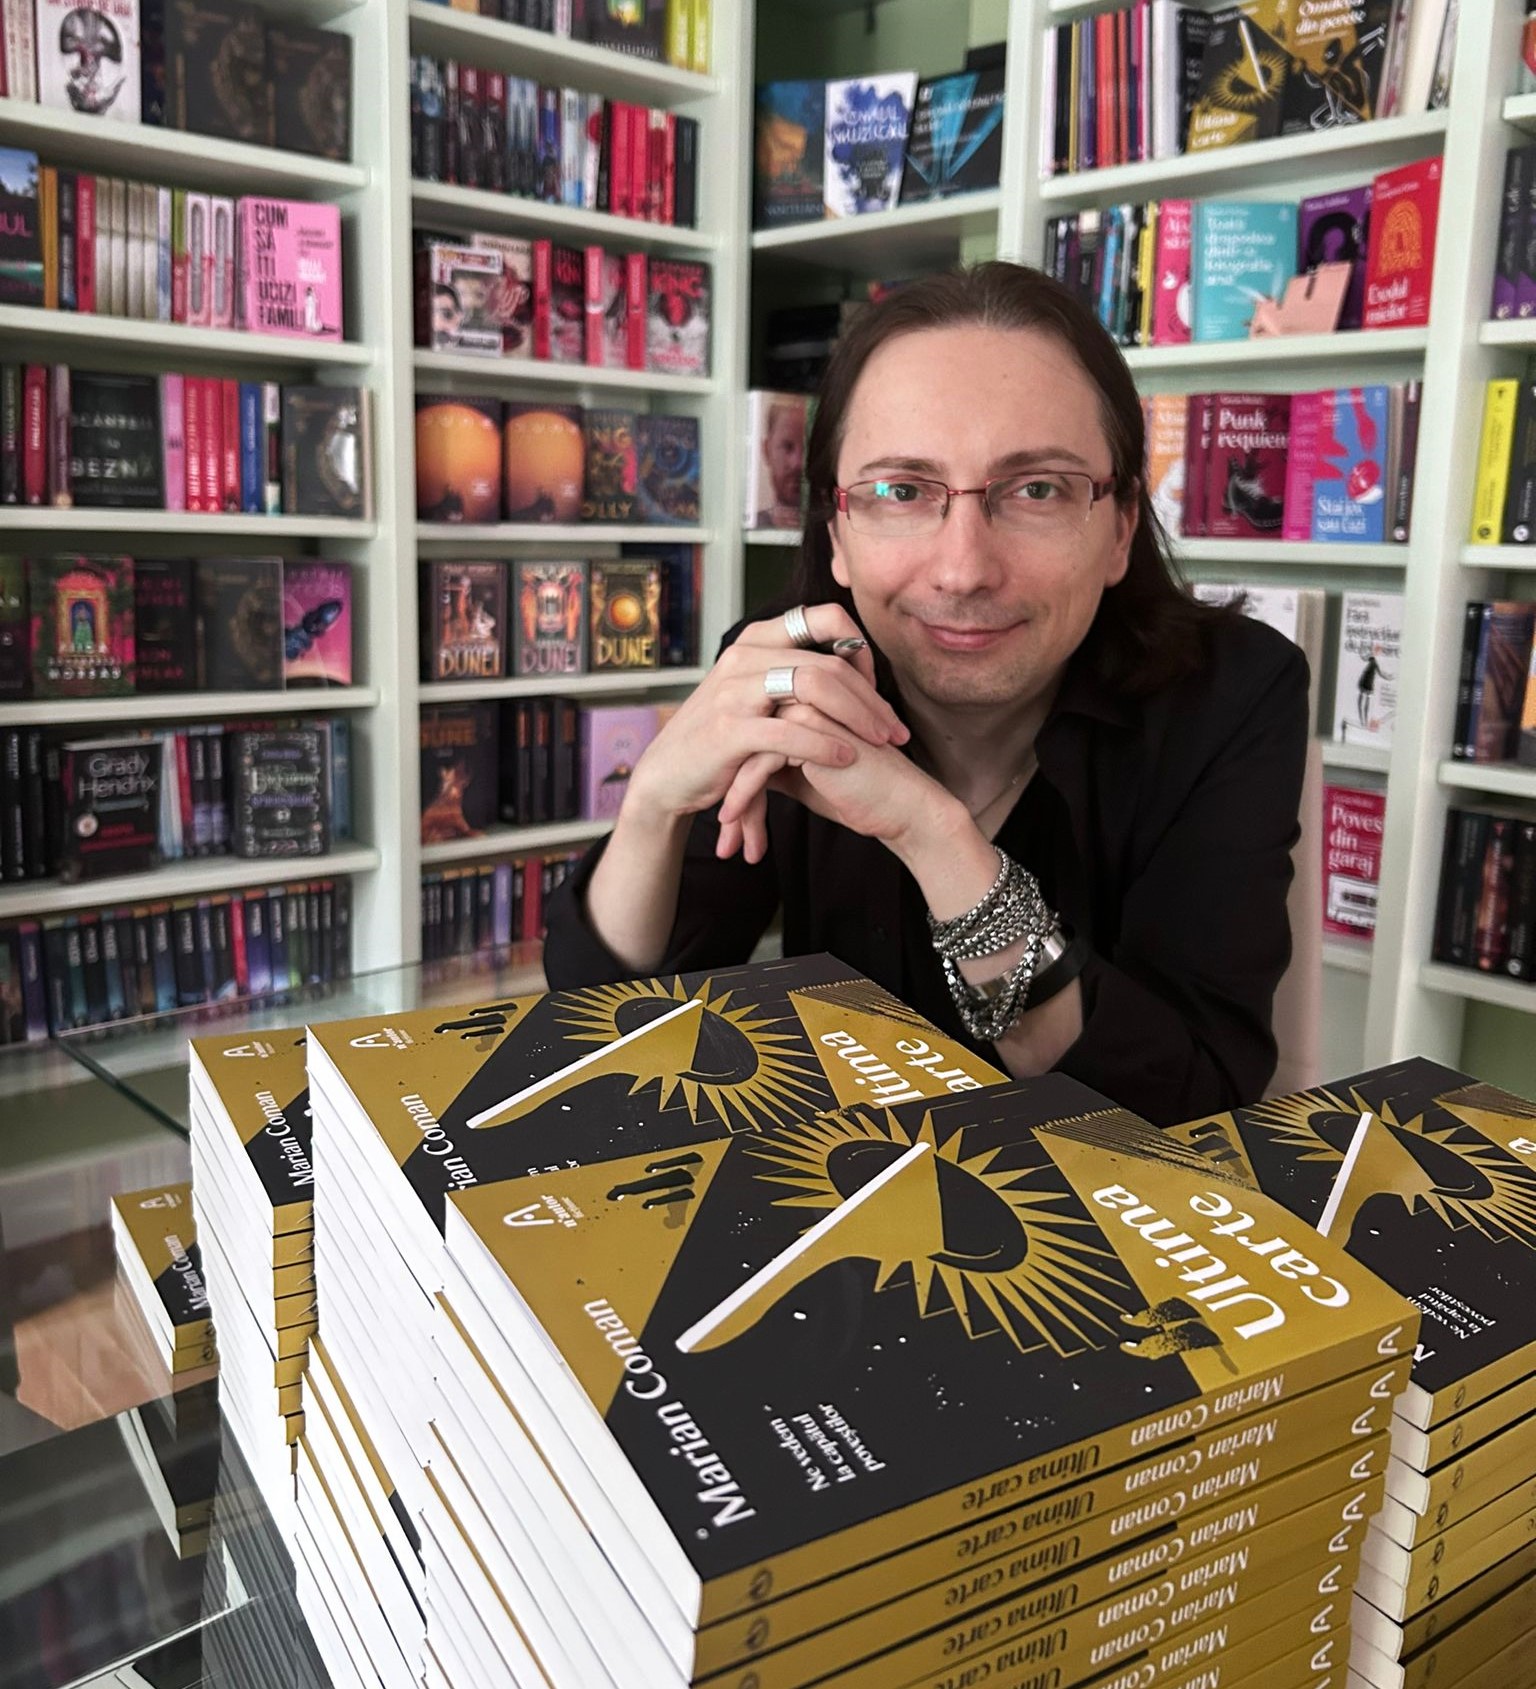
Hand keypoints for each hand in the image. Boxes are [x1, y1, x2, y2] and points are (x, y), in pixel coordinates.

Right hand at [624, 605, 907, 859]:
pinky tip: (847, 759)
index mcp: (755, 641)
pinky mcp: (730, 731)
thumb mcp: (753, 694)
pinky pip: (790, 731)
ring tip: (881, 744)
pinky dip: (825, 745)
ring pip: (815, 687)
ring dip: (858, 717)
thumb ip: (791, 674)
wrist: (667, 776)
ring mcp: (735, 692)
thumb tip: (847, 661)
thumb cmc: (721, 739)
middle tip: (896, 729)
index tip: (878, 684)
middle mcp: (744, 657)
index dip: (859, 644)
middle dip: (872, 698)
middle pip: (828, 661)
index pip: (822, 616)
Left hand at [718, 700, 968, 871]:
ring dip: (731, 793)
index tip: (727, 812)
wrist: (901, 808)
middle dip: (726, 784)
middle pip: (744, 739)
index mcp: (803, 706)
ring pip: (746, 749)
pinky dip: (742, 794)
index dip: (732, 774)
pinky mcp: (810, 731)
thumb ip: (770, 767)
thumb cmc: (858, 795)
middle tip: (722, 824)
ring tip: (724, 829)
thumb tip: (733, 775)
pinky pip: (759, 761)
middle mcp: (802, 701)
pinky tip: (732, 819)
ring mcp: (806, 710)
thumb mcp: (802, 779)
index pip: (750, 735)